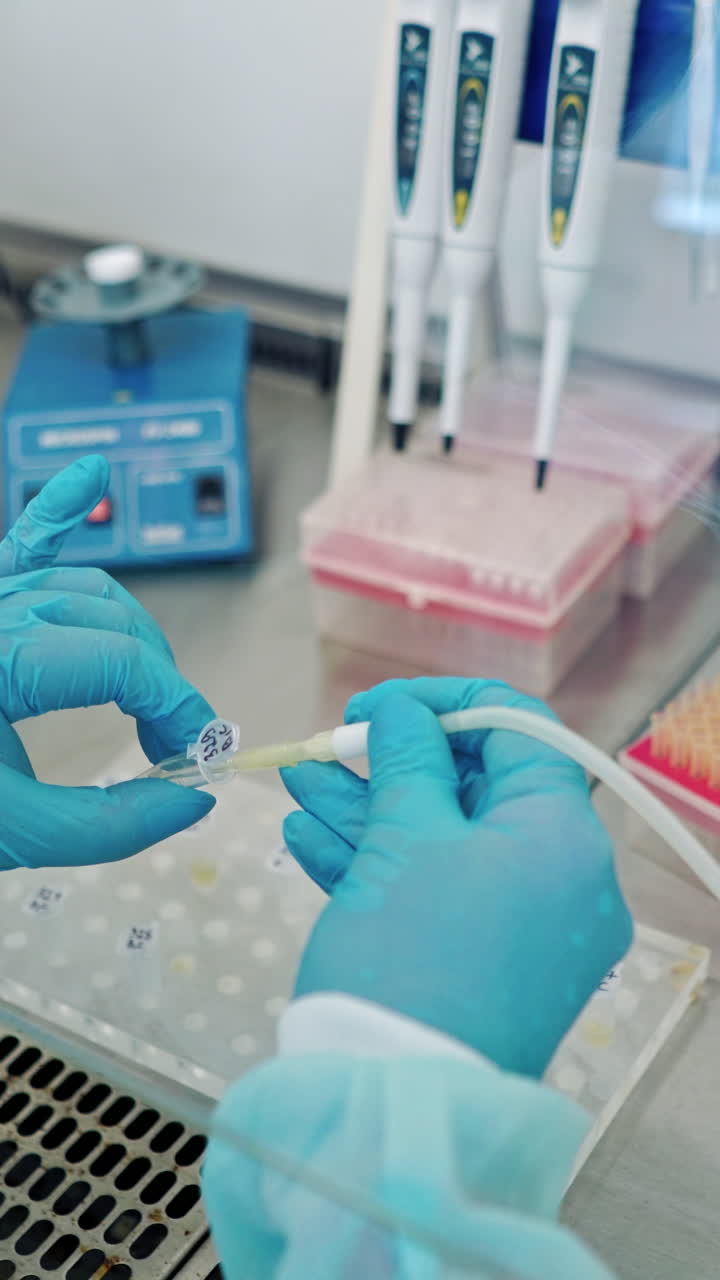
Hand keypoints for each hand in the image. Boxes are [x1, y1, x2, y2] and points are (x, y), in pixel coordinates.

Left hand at [0, 455, 214, 867]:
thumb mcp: (11, 831)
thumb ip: (107, 825)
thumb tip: (191, 800)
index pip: (121, 663)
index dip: (177, 706)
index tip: (198, 755)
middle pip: (112, 623)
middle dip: (159, 681)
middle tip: (172, 744)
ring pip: (86, 588)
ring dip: (131, 634)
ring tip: (149, 693)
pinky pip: (25, 544)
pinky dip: (58, 511)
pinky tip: (90, 473)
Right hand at [282, 678, 632, 1076]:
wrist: (391, 1105)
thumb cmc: (411, 958)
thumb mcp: (406, 839)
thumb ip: (407, 760)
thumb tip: (401, 713)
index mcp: (563, 837)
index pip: (518, 732)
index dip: (443, 705)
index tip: (373, 707)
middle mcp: (557, 881)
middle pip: (474, 790)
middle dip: (389, 764)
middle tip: (324, 748)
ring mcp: (519, 929)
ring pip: (442, 844)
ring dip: (367, 809)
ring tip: (296, 782)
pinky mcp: (479, 966)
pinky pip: (433, 896)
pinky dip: (376, 864)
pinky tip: (305, 836)